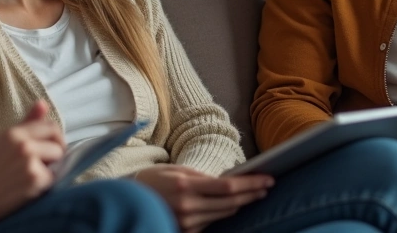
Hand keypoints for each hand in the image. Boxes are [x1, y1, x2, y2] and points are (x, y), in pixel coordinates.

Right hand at [0, 101, 65, 229]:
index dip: (54, 139)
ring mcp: (29, 160)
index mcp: (14, 132)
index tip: (50, 150)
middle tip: (44, 166)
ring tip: (33, 177)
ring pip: (59, 158)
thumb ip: (27, 123)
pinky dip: (46, 185)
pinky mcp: (35, 178)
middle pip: (58, 141)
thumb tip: (43, 103)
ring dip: (52, 169)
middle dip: (56, 154)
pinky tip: (29, 188)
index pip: (51, 126)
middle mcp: (22, 143)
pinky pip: (54, 177)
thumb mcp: (4, 142)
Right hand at [134, 165, 272, 232]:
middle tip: (266, 186)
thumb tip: (228, 181)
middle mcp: (188, 206)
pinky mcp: (185, 232)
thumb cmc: (152, 181)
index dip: (251, 184)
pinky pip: (211, 223)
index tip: (267, 179)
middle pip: (231, 202)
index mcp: (186, 186)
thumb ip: (202, 177)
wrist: (128, 201)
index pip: (228, 186)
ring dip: (240, 203)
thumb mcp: (176, 170)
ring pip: (224, 214)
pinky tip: (232, 205)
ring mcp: (187, 223)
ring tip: (253, 194)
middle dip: (251, 194)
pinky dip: (222, 213)